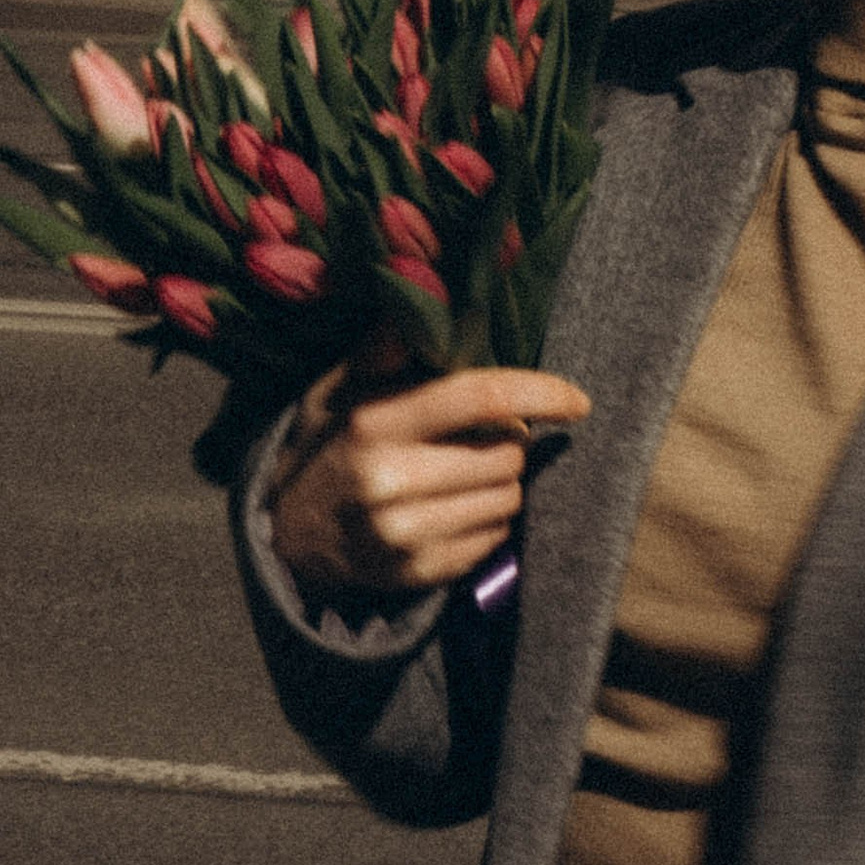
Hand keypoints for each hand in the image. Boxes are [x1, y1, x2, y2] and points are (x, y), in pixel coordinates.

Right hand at [266, 360, 591, 603]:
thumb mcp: (338, 388)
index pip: (481, 398)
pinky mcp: (417, 572)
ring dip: (502, 482)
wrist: (287, 534)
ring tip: (463, 474)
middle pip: (508, 453)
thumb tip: (430, 291)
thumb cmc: (330, 443)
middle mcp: (389, 480)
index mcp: (375, 422)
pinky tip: (452, 509)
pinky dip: (488, 520)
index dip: (541, 393)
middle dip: (510, 441)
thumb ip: (386, 348)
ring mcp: (403, 533)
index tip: (577, 400)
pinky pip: (494, 539)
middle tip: (480, 438)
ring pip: (508, 498)